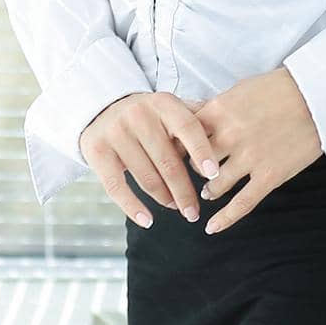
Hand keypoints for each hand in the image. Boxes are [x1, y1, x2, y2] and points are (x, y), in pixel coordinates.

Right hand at [80, 90, 218, 227]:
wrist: (102, 107)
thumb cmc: (149, 112)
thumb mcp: (170, 106)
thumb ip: (196, 116)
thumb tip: (228, 129)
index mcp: (164, 103)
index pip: (188, 127)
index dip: (202, 151)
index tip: (214, 174)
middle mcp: (139, 115)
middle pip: (168, 160)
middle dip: (184, 190)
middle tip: (195, 211)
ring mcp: (116, 133)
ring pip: (146, 176)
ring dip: (164, 198)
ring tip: (178, 208)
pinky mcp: (97, 152)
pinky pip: (117, 187)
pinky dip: (133, 207)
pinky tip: (148, 221)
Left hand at [194, 66, 323, 235]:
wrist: (319, 96)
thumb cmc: (281, 88)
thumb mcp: (241, 89)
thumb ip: (215, 108)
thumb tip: (192, 119)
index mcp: (220, 112)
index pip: (183, 138)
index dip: (177, 150)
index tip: (175, 157)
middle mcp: (230, 136)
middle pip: (196, 165)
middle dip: (192, 173)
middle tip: (191, 177)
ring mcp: (249, 158)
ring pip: (215, 186)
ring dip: (209, 191)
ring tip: (208, 192)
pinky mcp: (269, 176)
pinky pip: (241, 204)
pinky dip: (224, 219)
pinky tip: (212, 228)